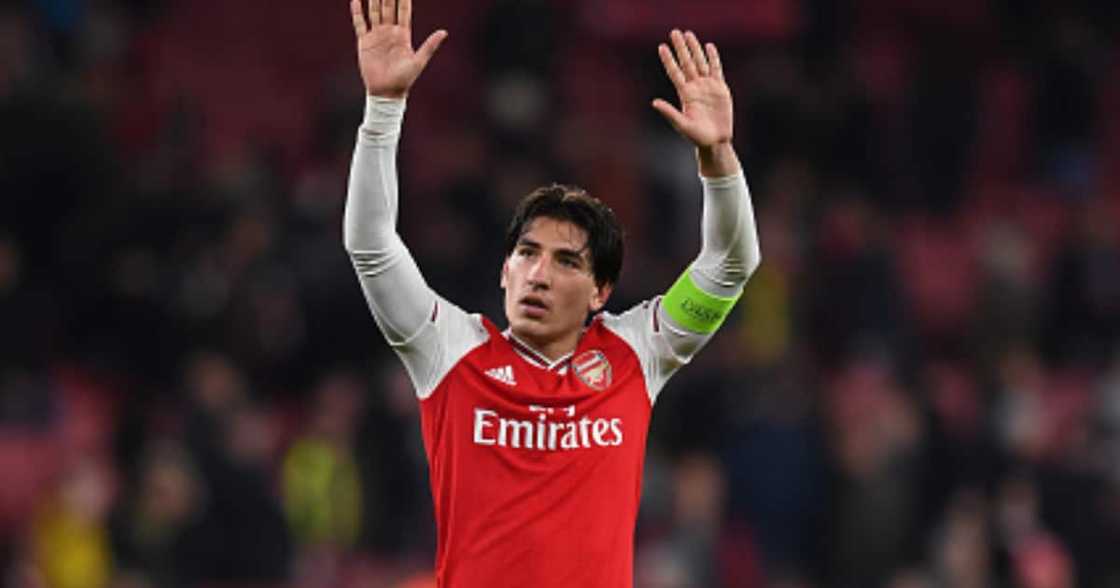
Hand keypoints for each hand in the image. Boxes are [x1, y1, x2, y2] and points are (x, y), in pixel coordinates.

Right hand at [350, 0, 447, 97]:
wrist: (386, 92)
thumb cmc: (404, 80)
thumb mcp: (419, 61)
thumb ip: (430, 46)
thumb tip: (444, 32)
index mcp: (403, 34)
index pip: (403, 11)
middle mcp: (390, 32)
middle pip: (388, 7)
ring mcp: (377, 35)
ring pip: (374, 11)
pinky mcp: (364, 42)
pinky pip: (360, 24)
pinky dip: (357, 12)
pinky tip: (356, 0)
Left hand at [652, 30, 732, 147]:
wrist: (716, 141)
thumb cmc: (697, 136)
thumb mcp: (682, 124)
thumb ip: (669, 112)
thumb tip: (654, 102)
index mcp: (684, 94)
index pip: (674, 72)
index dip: (668, 59)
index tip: (661, 47)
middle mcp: (694, 87)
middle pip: (686, 63)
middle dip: (681, 47)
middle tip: (674, 32)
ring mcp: (707, 86)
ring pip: (700, 62)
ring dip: (695, 48)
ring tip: (689, 34)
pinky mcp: (720, 88)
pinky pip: (716, 69)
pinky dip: (713, 58)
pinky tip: (709, 47)